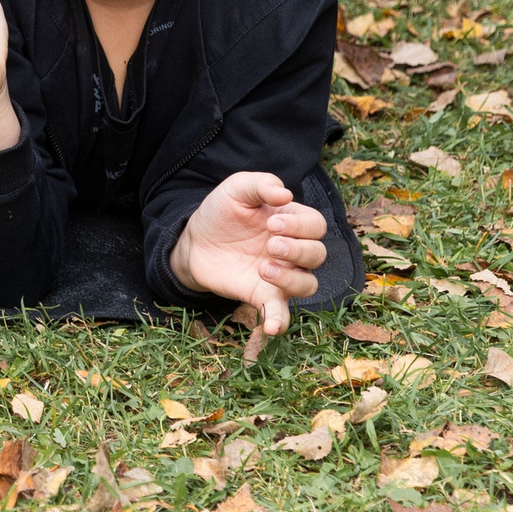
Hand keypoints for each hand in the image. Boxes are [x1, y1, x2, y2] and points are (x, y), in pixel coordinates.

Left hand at [169, 173, 326, 336]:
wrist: (194, 241)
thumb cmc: (221, 213)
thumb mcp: (235, 189)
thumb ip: (259, 184)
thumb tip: (285, 194)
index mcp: (291, 222)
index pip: (315, 225)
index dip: (300, 226)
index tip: (271, 223)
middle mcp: (292, 251)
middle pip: (318, 254)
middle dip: (298, 250)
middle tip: (270, 245)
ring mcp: (280, 275)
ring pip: (309, 284)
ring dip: (292, 279)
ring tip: (262, 268)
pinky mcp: (263, 296)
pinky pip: (281, 314)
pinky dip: (280, 322)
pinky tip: (271, 327)